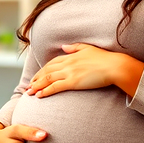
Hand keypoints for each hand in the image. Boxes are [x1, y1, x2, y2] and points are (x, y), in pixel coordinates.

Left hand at [27, 43, 143, 97]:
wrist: (115, 66)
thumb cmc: (105, 58)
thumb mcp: (88, 48)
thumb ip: (75, 47)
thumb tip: (64, 47)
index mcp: (71, 55)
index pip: (52, 63)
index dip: (42, 70)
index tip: (36, 76)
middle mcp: (67, 63)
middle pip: (47, 71)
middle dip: (36, 79)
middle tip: (28, 86)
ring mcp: (70, 72)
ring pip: (48, 79)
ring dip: (37, 86)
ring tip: (29, 92)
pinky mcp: (73, 82)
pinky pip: (55, 87)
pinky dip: (46, 91)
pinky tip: (39, 95)